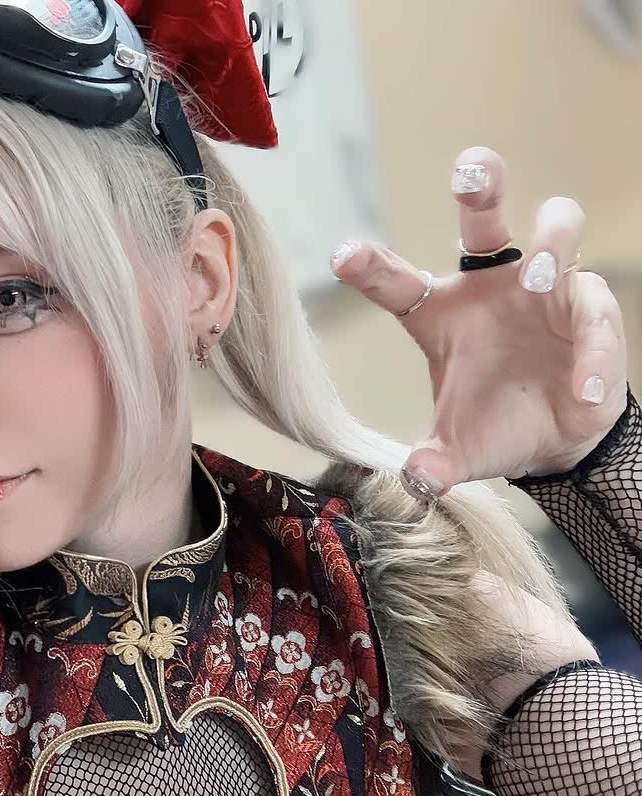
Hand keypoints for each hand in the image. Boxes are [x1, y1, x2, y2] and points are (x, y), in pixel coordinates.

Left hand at [330, 146, 628, 498]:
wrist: (554, 439)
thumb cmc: (493, 426)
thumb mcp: (456, 452)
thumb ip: (433, 464)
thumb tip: (415, 482)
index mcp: (439, 312)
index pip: (397, 281)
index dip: (370, 264)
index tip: (341, 253)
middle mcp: (490, 287)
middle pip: (483, 221)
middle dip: (480, 187)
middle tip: (469, 171)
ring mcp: (545, 290)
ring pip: (556, 235)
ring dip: (550, 246)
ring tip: (541, 273)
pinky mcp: (592, 311)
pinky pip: (596, 316)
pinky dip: (593, 353)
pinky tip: (582, 390)